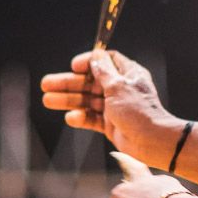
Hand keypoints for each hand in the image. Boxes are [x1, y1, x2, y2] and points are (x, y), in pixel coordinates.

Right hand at [40, 49, 176, 165]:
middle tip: (46, 84)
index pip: (105, 61)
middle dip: (68, 83)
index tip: (73, 65)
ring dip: (68, 100)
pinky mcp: (110, 124)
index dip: (88, 61)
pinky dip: (81, 118)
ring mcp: (114, 107)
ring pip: (87, 100)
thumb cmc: (139, 111)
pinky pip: (91, 118)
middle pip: (89, 82)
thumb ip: (103, 71)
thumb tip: (96, 55)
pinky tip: (70, 118)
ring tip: (47, 100)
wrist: (152, 142)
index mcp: (127, 74)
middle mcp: (120, 89)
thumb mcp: (118, 86)